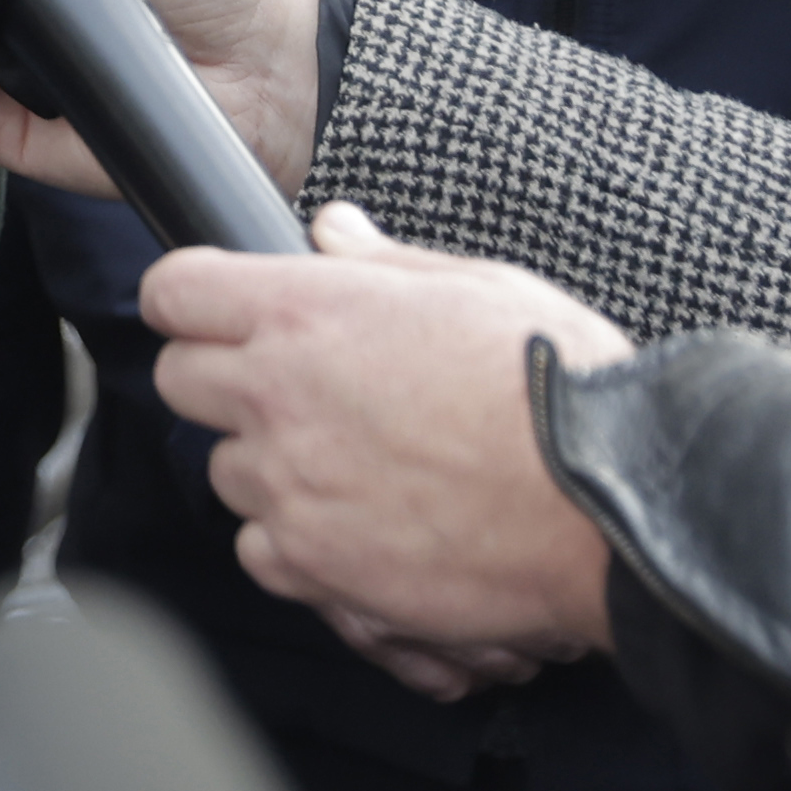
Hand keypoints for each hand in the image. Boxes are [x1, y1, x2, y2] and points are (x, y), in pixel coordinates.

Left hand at [145, 203, 628, 680]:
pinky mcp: (313, 563)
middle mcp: (278, 394)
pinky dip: (296, 543)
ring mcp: (288, 483)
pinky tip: (360, 526)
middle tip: (301, 393)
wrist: (615, 508)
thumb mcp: (482, 288)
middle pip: (182, 380)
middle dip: (228, 382)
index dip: (197, 301)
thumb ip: (382, 262)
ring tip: (360, 467)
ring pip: (226, 469)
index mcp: (306, 311)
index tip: (224, 314)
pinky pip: (259, 549)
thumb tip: (331, 228)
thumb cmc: (562, 391)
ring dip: (271, 467)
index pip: (175, 290)